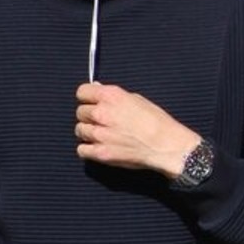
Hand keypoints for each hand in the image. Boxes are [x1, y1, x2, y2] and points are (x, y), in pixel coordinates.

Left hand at [75, 82, 199, 177]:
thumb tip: (97, 91)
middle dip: (89, 116)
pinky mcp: (100, 152)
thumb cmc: (155, 122)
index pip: (82, 92)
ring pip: (79, 130)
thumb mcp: (136, 99)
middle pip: (80, 112)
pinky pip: (81, 150)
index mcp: (111, 96)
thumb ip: (113, 96)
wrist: (164, 145)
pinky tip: (98, 147)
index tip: (90, 102)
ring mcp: (99, 134)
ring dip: (88, 132)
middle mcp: (102, 113)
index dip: (86, 97)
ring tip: (102, 135)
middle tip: (101, 122)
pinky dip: (87, 149)